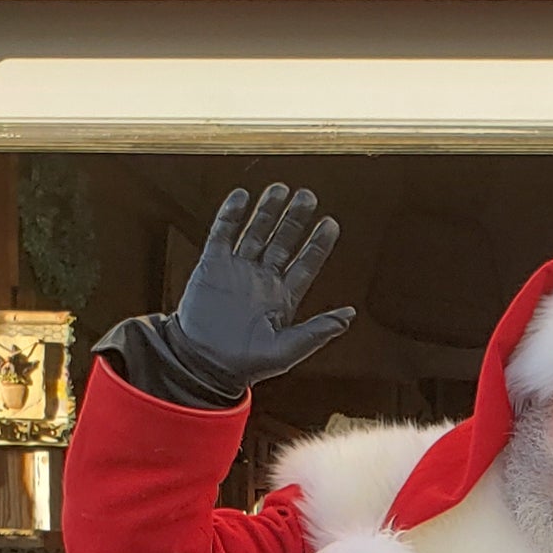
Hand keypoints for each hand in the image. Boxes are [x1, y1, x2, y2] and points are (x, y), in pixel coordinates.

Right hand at [173, 185, 354, 387]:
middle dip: (295, 219)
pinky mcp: (212, 265)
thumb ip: (318, 331)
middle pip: (283, 241)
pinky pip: (223, 233)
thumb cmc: (245, 363)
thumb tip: (350, 315)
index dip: (318, 244)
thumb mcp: (287, 350)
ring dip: (268, 211)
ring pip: (256, 232)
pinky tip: (242, 197)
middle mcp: (263, 279)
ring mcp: (237, 269)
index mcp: (283, 298)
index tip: (330, 223)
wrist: (203, 363)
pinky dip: (230, 215)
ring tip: (281, 189)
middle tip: (308, 196)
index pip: (306, 263)